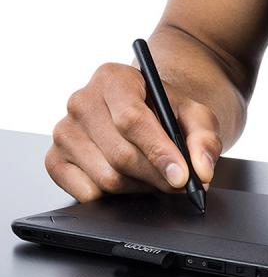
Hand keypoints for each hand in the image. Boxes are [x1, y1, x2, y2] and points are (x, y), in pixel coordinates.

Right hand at [45, 63, 221, 201]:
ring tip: (153, 177)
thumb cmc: (165, 112)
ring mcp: (64, 132)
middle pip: (120, 155)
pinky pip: (86, 193)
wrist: (143, 112)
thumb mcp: (193, 116)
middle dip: (156, 177)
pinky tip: (127, 180)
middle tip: (178, 183)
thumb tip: (201, 171)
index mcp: (113, 79)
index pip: (132, 119)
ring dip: (139, 188)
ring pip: (106, 179)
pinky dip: (113, 197)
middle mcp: (82, 102)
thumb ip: (203, 139)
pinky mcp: (55, 160)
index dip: (159, 152)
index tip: (181, 177)